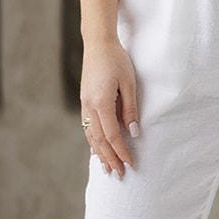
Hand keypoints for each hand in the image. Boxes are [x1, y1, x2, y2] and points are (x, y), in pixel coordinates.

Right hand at [80, 36, 139, 175]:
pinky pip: (87, 127)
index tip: (130, 164)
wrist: (98, 43)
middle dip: (110, 158)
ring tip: (107, 168)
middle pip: (99, 140)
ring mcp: (84, 105)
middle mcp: (89, 107)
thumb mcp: (129, 83)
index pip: (112, 135)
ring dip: (100, 153)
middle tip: (119, 174)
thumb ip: (130, 109)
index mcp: (101, 103)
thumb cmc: (117, 60)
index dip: (121, 151)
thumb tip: (133, 132)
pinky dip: (92, 141)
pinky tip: (96, 150)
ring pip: (91, 136)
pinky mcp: (84, 101)